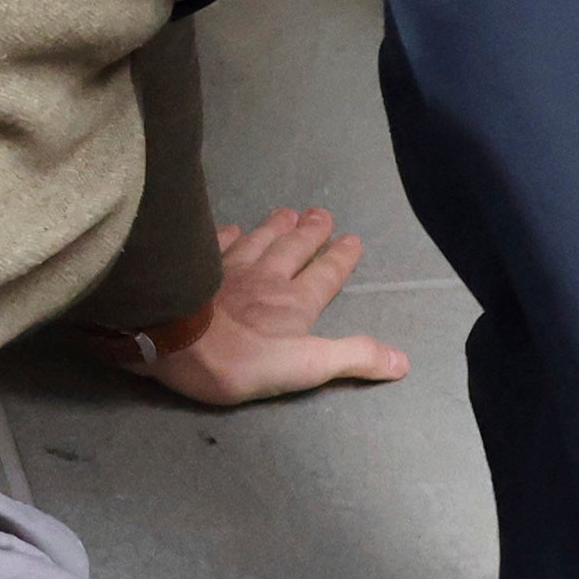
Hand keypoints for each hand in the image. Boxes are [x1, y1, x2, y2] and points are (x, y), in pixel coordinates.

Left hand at [98, 208, 413, 407]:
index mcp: (296, 301)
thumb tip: (402, 360)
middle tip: (321, 213)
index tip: (352, 239)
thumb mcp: (306, 367)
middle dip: (311, 233)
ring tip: (287, 211)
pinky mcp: (198, 267)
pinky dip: (228, 234)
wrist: (175, 339)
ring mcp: (230, 268)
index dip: (340, 258)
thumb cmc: (240, 360)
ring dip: (275, 226)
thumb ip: (353, 358)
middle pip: (294, 249)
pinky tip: (232, 227)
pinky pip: (218, 243)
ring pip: (259, 240)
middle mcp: (268, 277)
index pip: (326, 275)